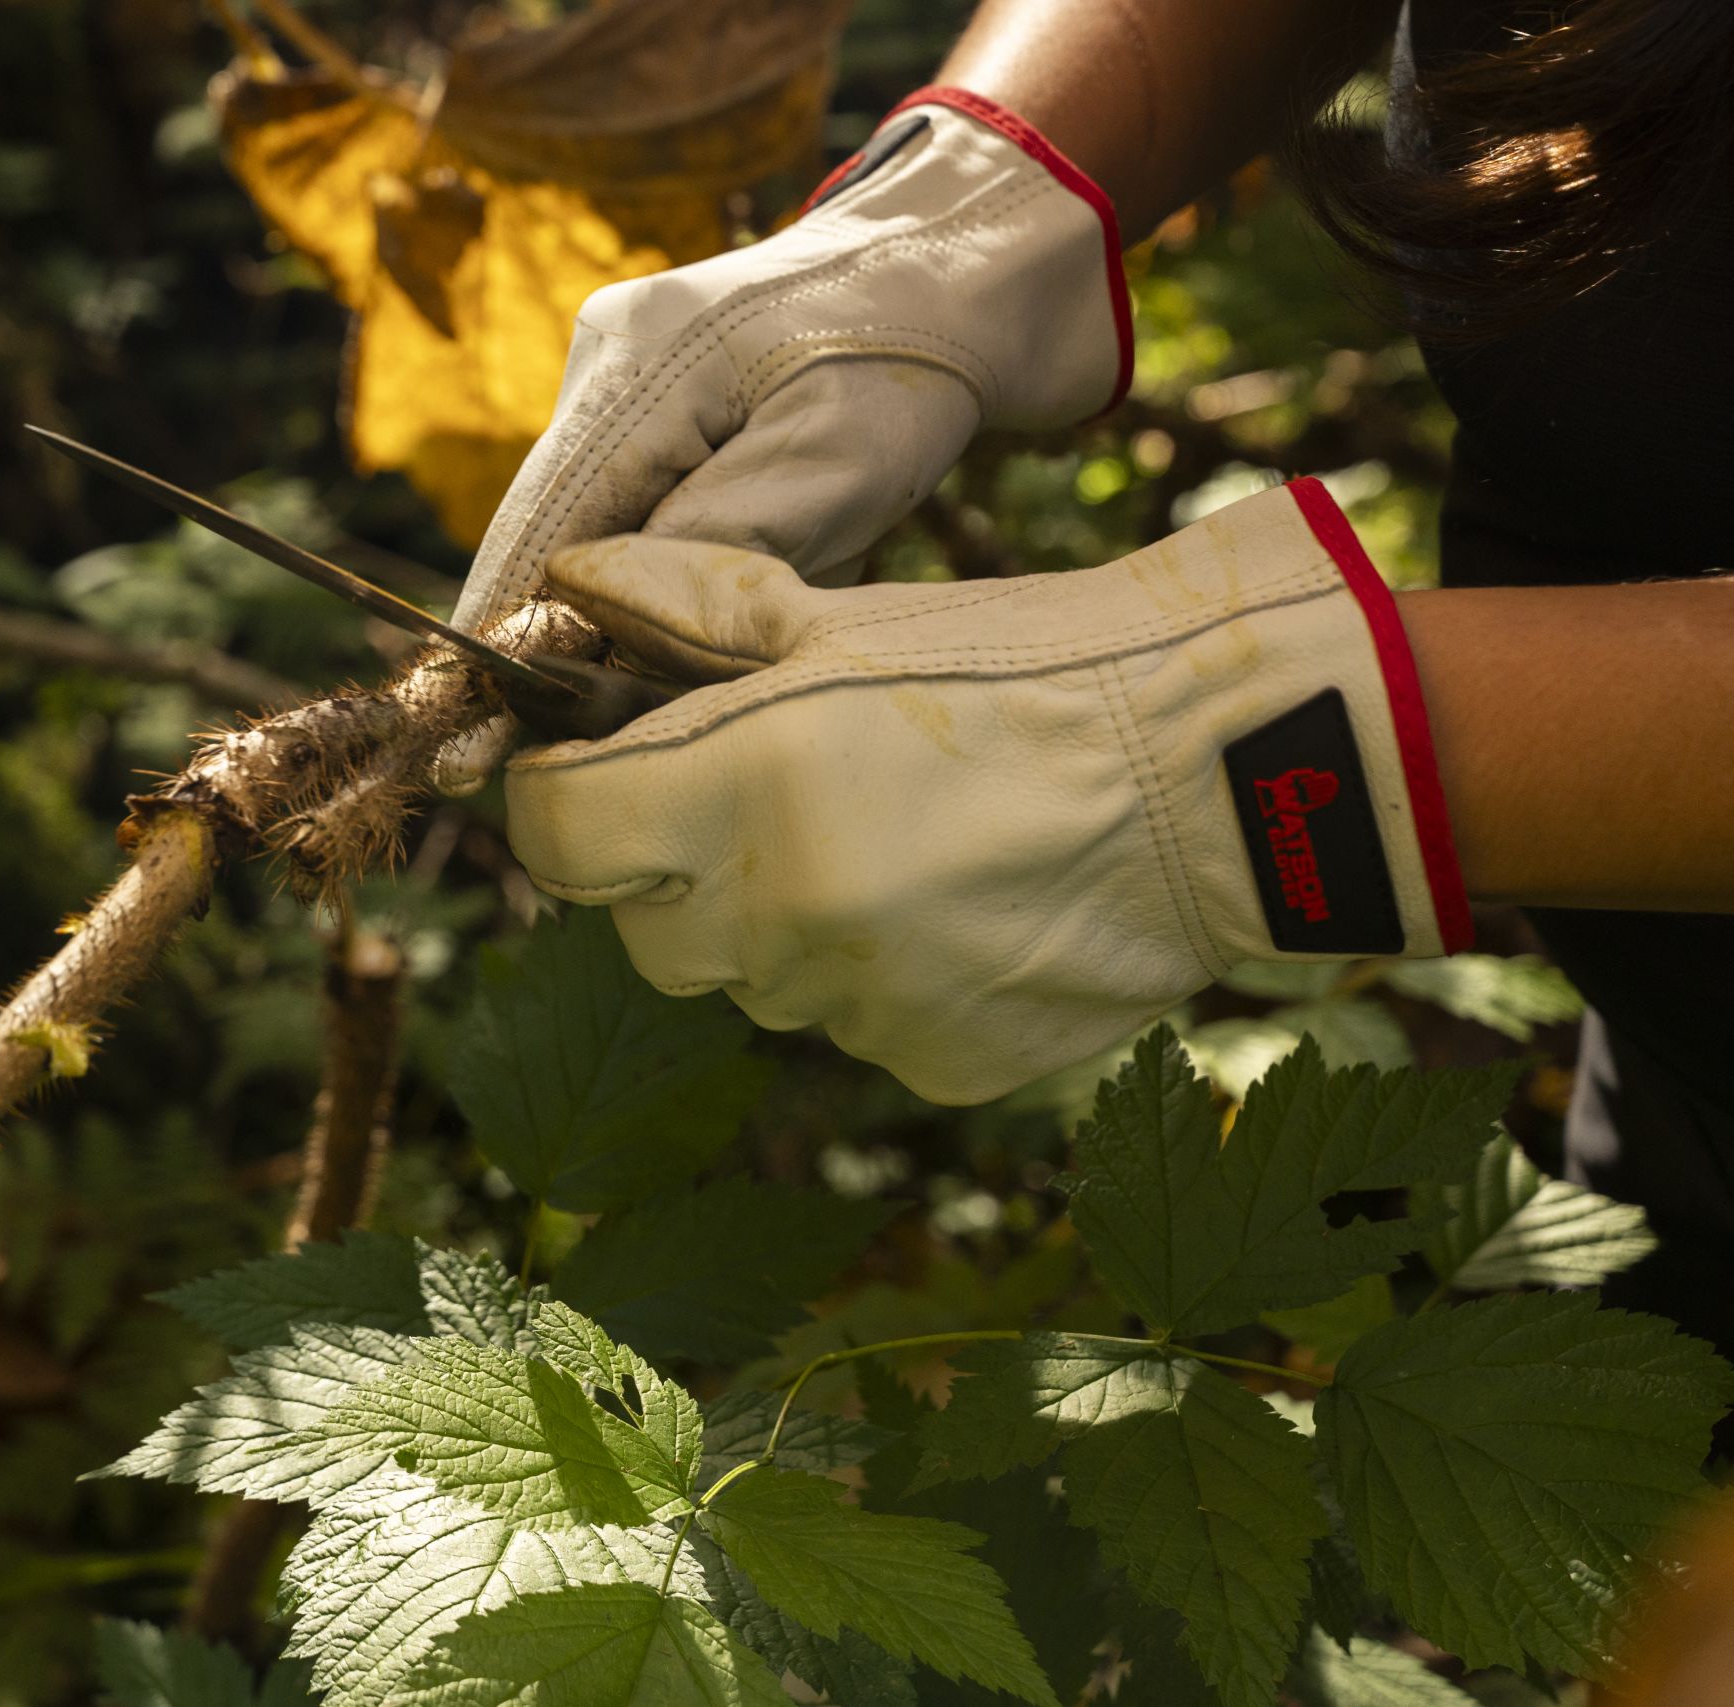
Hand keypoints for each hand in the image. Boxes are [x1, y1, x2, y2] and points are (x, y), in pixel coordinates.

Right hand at [438, 88, 1130, 792]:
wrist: (991, 255)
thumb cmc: (924, 352)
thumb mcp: (829, 463)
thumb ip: (707, 551)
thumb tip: (604, 644)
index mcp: (631, 369)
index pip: (533, 538)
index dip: (502, 646)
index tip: (466, 745)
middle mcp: (612, 370)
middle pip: (560, 544)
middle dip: (583, 641)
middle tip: (596, 744)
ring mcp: (642, 384)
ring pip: (615, 540)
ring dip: (657, 607)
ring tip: (705, 658)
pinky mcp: (686, 409)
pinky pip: (664, 517)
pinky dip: (697, 570)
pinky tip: (757, 583)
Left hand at [502, 481, 1472, 1105]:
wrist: (1225, 776)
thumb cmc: (1031, 668)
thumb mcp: (849, 616)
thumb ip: (688, 608)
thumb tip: (571, 579)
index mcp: (743, 789)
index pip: (555, 840)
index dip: (555, 805)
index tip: (584, 776)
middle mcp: (783, 920)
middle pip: (642, 928)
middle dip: (669, 868)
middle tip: (760, 798)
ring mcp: (857, 1008)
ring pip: (751, 983)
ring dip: (778, 925)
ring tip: (890, 842)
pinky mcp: (932, 1065)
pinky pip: (852, 1028)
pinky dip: (874, 979)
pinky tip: (955, 907)